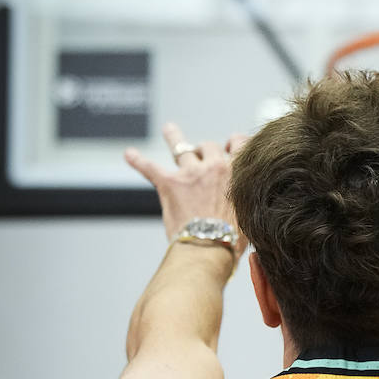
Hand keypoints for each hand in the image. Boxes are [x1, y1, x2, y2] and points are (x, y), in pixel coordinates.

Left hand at [125, 123, 248, 249]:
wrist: (209, 249)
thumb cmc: (231, 240)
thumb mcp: (248, 214)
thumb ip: (244, 200)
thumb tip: (245, 206)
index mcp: (237, 174)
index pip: (240, 145)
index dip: (235, 142)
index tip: (231, 144)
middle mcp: (214, 168)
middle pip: (208, 146)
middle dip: (204, 148)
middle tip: (200, 152)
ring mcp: (190, 174)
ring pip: (180, 147)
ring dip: (174, 137)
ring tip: (169, 129)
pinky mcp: (169, 184)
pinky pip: (150, 168)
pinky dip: (138, 160)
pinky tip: (129, 154)